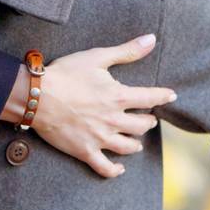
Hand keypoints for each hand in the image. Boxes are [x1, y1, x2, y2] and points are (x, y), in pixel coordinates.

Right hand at [33, 35, 176, 177]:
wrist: (37, 96)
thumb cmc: (66, 73)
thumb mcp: (98, 57)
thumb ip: (127, 51)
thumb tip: (152, 39)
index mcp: (119, 97)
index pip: (151, 98)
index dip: (164, 96)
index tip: (171, 95)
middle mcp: (113, 120)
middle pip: (142, 126)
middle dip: (148, 121)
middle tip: (148, 118)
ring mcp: (100, 138)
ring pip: (128, 147)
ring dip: (136, 144)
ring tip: (137, 141)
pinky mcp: (85, 151)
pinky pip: (105, 168)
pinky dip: (115, 170)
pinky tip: (120, 168)